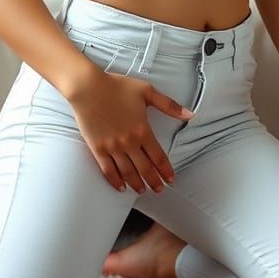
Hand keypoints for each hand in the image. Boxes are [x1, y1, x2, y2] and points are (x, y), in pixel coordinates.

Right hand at [66, 66, 193, 193]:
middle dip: (154, 182)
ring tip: (142, 190)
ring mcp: (112, 147)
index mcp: (142, 130)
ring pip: (128, 172)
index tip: (171, 179)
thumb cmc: (116, 87)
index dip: (166, 170)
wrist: (88, 87)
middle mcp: (129, 142)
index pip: (159, 157)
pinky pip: (108, 170)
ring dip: (137, 184)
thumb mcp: (146, 91)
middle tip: (159, 189)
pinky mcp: (98, 148)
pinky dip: (115, 180)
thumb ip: (169, 105)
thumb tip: (189, 114)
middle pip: (145, 169)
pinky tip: (120, 186)